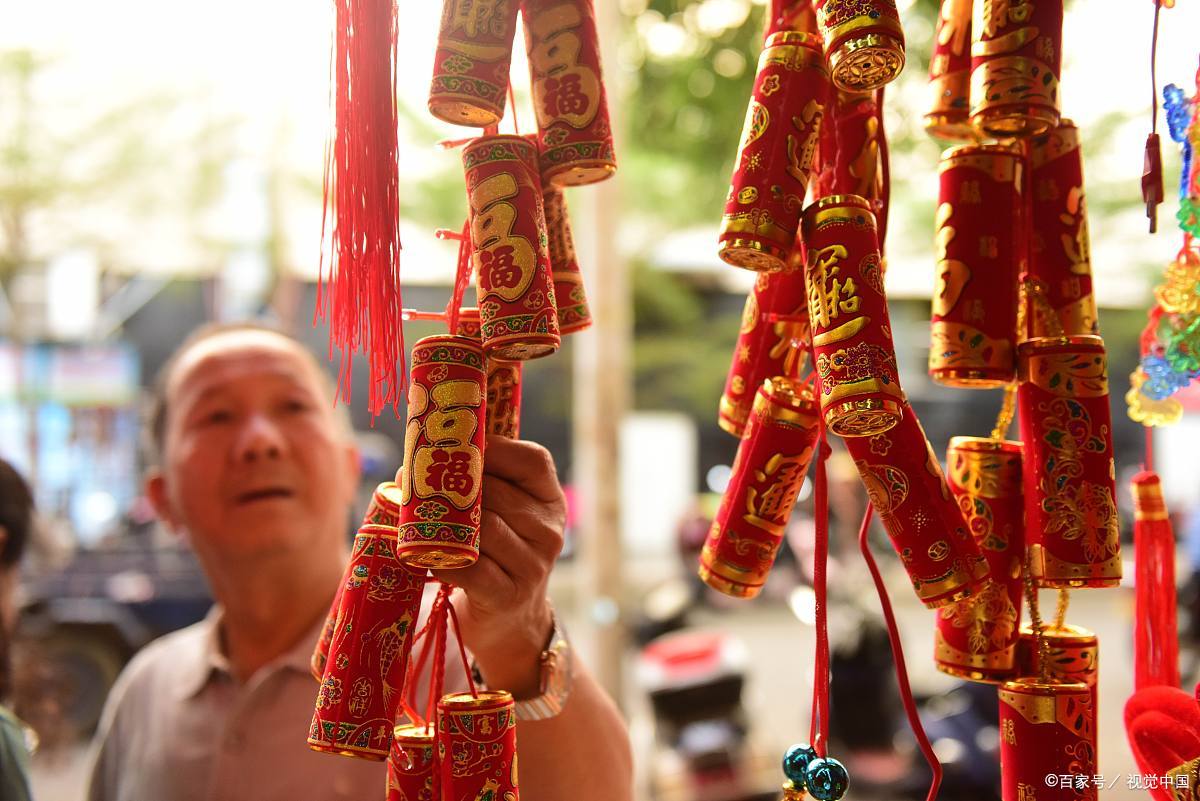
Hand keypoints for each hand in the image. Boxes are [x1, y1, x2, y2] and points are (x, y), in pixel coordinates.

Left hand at [428, 436, 565, 697]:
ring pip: (482, 527)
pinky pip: (468, 566)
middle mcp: (549, 532)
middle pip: (497, 493)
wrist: (512, 622)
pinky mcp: (508, 595)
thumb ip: (487, 482)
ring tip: (413, 515)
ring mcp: (533, 566)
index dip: (494, 449)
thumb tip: (426, 449)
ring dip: (442, 521)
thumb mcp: (508, 515)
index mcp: (552, 501)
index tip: (455, 447)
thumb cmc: (499, 555)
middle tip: (413, 480)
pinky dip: (441, 557)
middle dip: (451, 484)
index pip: (532, 461)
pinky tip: (425, 555)